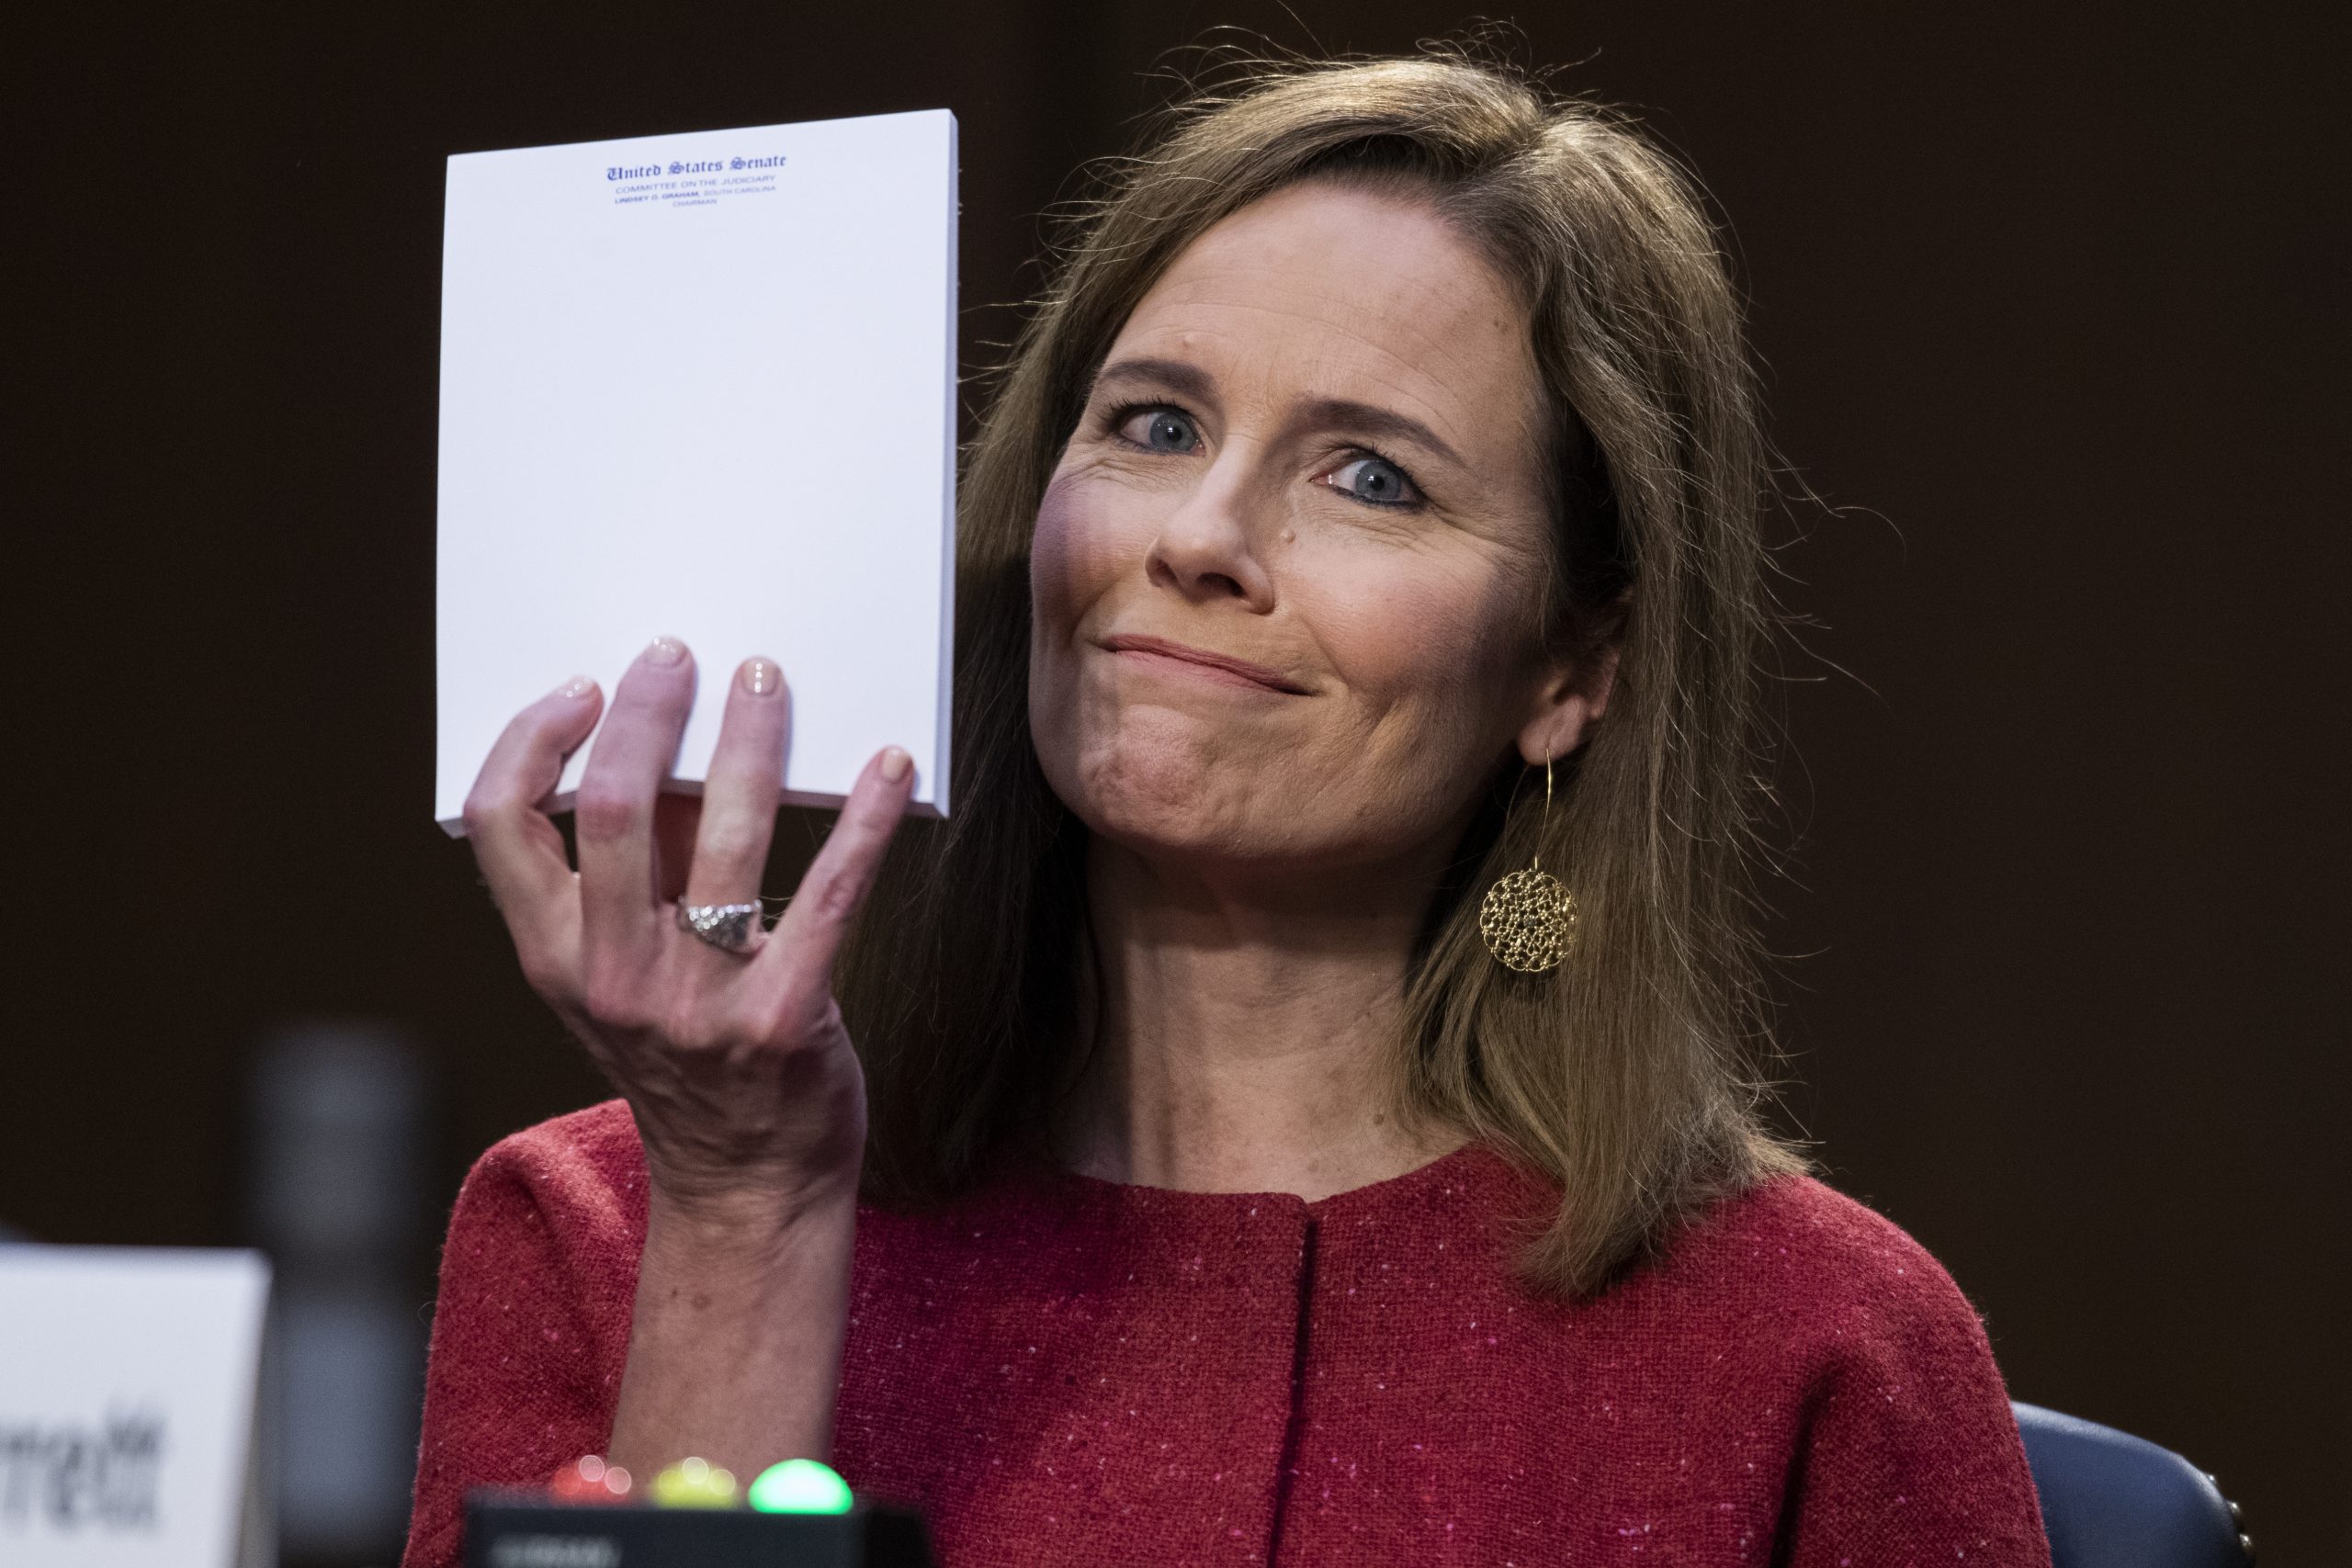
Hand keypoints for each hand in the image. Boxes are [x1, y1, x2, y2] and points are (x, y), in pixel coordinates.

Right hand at [462, 636, 913, 1227]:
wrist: (748, 1186)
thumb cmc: (688, 1058)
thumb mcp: (626, 974)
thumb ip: (634, 873)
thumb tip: (659, 744)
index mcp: (555, 957)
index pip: (500, 824)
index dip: (533, 740)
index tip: (583, 686)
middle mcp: (612, 977)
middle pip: (612, 809)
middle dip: (646, 714)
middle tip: (681, 656)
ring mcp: (697, 1002)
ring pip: (720, 837)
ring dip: (748, 742)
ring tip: (767, 682)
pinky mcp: (785, 1018)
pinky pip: (829, 895)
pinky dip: (863, 819)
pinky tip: (888, 766)